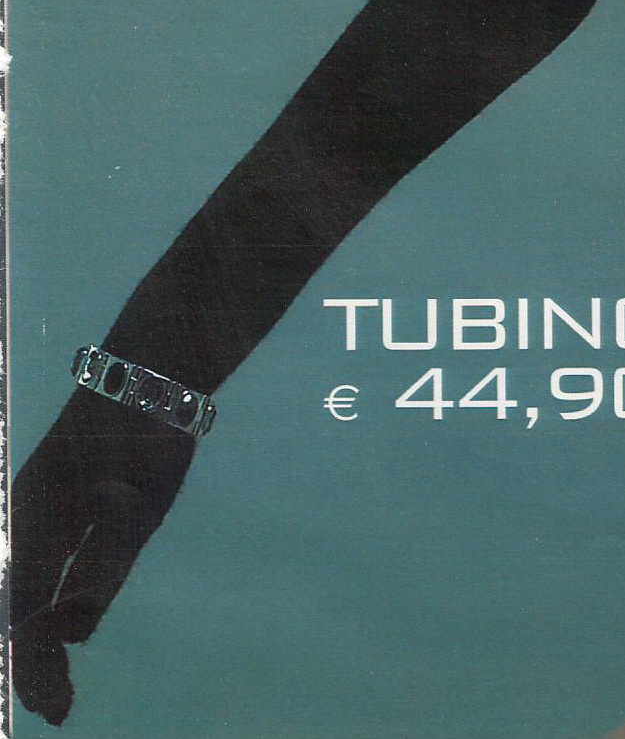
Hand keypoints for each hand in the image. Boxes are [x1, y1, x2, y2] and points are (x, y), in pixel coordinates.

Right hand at [9, 386, 197, 725]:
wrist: (146, 378)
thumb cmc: (140, 439)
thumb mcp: (132, 505)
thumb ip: (102, 567)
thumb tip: (71, 632)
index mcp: (33, 531)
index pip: (27, 620)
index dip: (37, 670)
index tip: (56, 711)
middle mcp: (24, 528)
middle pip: (19, 611)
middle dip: (32, 664)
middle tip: (58, 709)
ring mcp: (37, 516)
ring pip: (25, 593)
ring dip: (35, 641)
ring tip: (56, 685)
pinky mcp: (56, 507)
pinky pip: (40, 571)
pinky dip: (43, 609)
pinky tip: (60, 628)